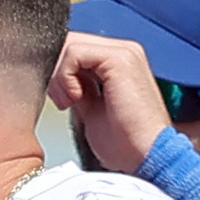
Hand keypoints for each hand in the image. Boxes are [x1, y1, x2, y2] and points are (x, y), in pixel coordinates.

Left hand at [48, 31, 174, 174]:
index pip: (73, 48)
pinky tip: (74, 99)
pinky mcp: (120, 59)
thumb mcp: (89, 109)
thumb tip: (53, 79)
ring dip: (58, 76)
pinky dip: (65, 76)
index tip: (58, 99)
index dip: (55, 70)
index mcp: (118, 60)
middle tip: (61, 101)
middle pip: (69, 42)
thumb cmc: (125, 142)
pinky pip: (75, 53)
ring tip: (68, 102)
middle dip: (54, 71)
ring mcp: (124, 51)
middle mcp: (124, 51)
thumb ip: (74, 87)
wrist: (147, 156)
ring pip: (69, 45)